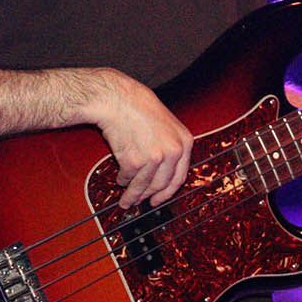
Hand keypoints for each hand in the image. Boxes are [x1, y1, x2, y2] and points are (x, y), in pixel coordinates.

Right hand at [89, 71, 193, 207]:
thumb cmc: (138, 106)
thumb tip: (163, 173)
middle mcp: (173, 152)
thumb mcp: (167, 124)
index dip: (168, 192)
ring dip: (133, 195)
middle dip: (149, 197)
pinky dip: (123, 180)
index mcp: (184, 142)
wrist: (117, 99)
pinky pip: (127, 178)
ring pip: (143, 186)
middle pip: (161, 185)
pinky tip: (120, 178)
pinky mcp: (135, 162)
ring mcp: (155, 158)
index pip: (180, 177)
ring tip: (126, 200)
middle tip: (141, 202)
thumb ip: (170, 146)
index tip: (159, 199)